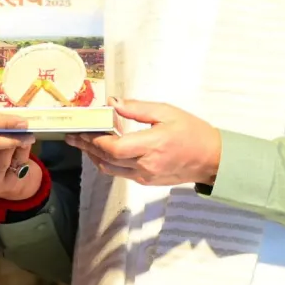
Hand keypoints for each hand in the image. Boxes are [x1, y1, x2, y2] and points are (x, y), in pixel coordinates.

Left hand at [66, 99, 220, 185]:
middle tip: (72, 136)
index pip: (114, 148)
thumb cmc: (193, 132)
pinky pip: (120, 173)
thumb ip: (138, 108)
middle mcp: (145, 165)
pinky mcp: (146, 181)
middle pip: (107, 159)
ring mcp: (145, 176)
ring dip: (94, 156)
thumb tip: (113, 103)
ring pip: (110, 169)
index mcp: (151, 145)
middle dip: (86, 147)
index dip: (94, 140)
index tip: (82, 130)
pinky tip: (101, 152)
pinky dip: (107, 162)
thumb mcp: (167, 112)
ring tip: (81, 144)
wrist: (212, 159)